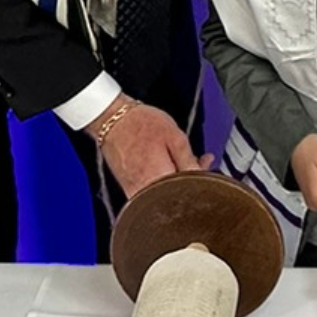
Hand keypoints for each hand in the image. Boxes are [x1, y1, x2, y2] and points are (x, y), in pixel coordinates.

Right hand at [88, 99, 209, 197]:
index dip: (203, 178)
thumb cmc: (139, 124)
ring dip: (177, 181)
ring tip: (178, 160)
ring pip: (165, 196)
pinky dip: (162, 182)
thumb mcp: (174, 136)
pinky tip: (165, 166)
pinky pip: (152, 193)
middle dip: (191, 180)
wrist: (111, 120)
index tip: (205, 166)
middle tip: (197, 161)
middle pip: (178, 196)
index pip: (190, 191)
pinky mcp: (129, 191)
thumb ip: (189, 160)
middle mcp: (146, 192)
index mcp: (160, 179)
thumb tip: (203, 174)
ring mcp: (135, 194)